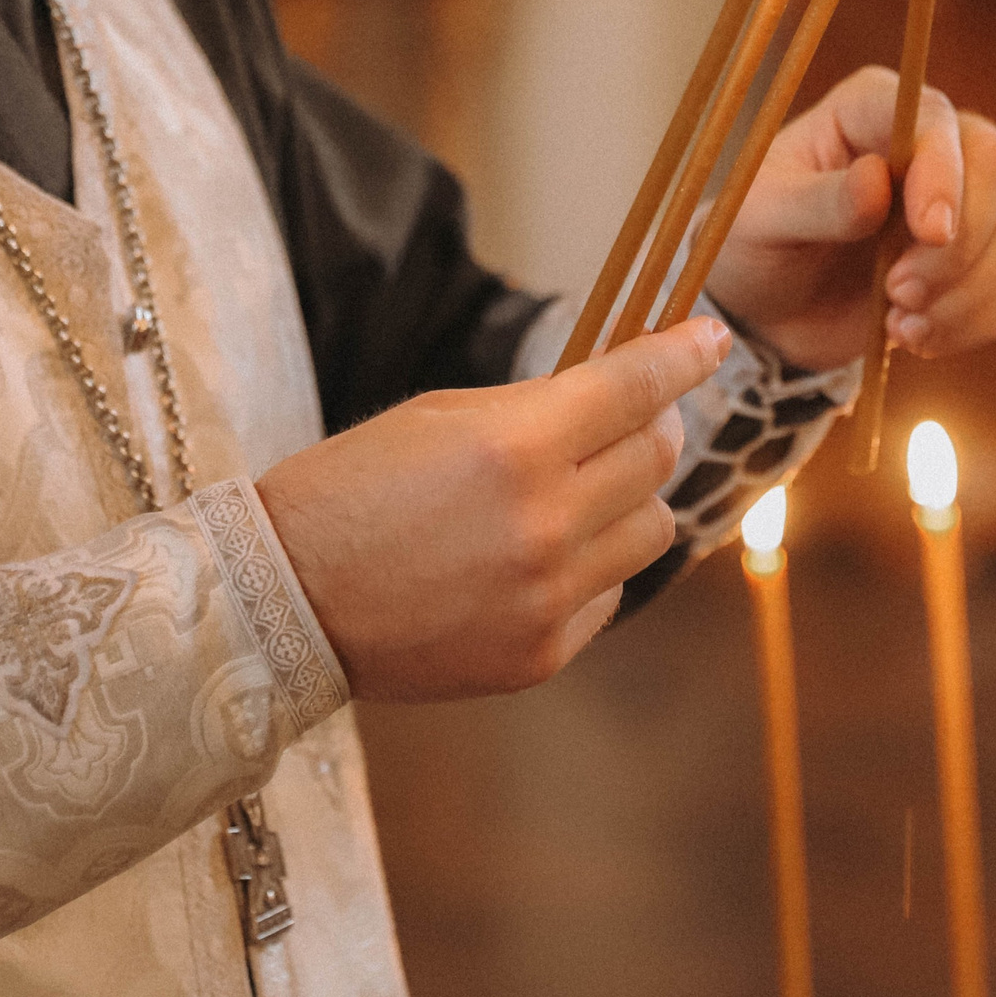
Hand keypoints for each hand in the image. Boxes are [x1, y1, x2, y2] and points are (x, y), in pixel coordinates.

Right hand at [255, 318, 730, 701]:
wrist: (284, 601)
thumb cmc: (351, 491)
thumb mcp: (442, 418)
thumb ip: (539, 409)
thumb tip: (623, 399)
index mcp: (514, 448)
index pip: (634, 389)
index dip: (682, 358)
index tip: (711, 341)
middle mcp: (545, 524)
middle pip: (656, 460)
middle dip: (652, 427)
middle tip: (630, 419)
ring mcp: (548, 597)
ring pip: (652, 530)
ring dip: (627, 502)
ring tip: (576, 496)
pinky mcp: (542, 654)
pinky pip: (609, 594)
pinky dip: (589, 569)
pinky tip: (534, 560)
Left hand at [703, 66, 995, 371]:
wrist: (765, 311)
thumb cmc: (754, 244)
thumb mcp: (760, 220)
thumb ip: (816, 201)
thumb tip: (878, 181)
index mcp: (871, 109)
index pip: (936, 118)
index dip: (944, 171)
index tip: (929, 230)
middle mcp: (931, 143)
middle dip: (961, 241)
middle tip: (899, 292)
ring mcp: (966, 201)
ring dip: (970, 288)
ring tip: (900, 323)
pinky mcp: (981, 260)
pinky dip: (978, 319)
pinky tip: (917, 337)